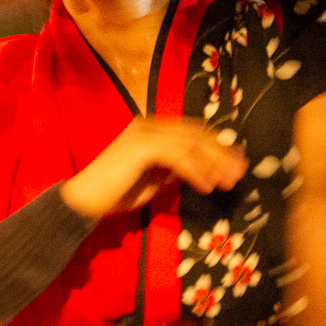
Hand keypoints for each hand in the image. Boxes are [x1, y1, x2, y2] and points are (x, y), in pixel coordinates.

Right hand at [61, 118, 246, 219]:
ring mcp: (145, 133)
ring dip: (214, 164)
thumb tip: (201, 169)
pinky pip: (178, 156)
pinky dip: (196, 171)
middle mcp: (149, 124)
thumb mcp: (154, 179)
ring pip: (191, 144)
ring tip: (228, 183)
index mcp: (151, 128)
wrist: (84, 200)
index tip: (237, 164)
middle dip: (222, 154)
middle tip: (240, 173)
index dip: (218, 146)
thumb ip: (174, 169)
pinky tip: (206, 187)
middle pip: (196, 134)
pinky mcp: (142, 146)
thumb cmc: (116, 192)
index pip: (192, 132)